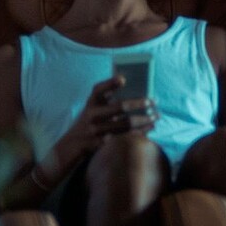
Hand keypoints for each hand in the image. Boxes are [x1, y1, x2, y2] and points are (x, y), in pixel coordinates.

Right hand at [42, 76, 158, 177]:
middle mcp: (91, 115)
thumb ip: (107, 98)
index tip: (123, 79)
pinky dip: (139, 133)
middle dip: (139, 103)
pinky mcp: (98, 144)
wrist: (69, 147)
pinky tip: (149, 129)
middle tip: (154, 102)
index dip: (110, 83)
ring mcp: (94, 130)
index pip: (99, 89)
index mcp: (91, 103)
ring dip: (144, 120)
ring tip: (156, 117)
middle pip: (119, 107)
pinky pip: (124, 138)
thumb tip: (130, 86)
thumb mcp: (93, 108)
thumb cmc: (88, 123)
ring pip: (125, 124)